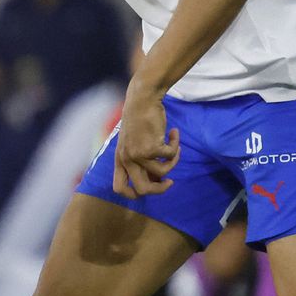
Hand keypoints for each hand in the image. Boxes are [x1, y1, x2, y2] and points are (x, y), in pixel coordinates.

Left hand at [113, 80, 180, 198]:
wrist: (142, 100)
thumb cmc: (139, 120)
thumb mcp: (134, 143)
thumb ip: (141, 162)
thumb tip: (158, 180)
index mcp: (120, 160)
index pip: (119, 188)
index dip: (133, 195)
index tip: (148, 190)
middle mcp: (127, 159)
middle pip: (143, 189)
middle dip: (160, 189)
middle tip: (170, 182)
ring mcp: (139, 155)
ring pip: (162, 173)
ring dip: (173, 162)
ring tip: (175, 149)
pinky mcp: (152, 147)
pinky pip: (170, 155)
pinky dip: (176, 146)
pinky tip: (174, 134)